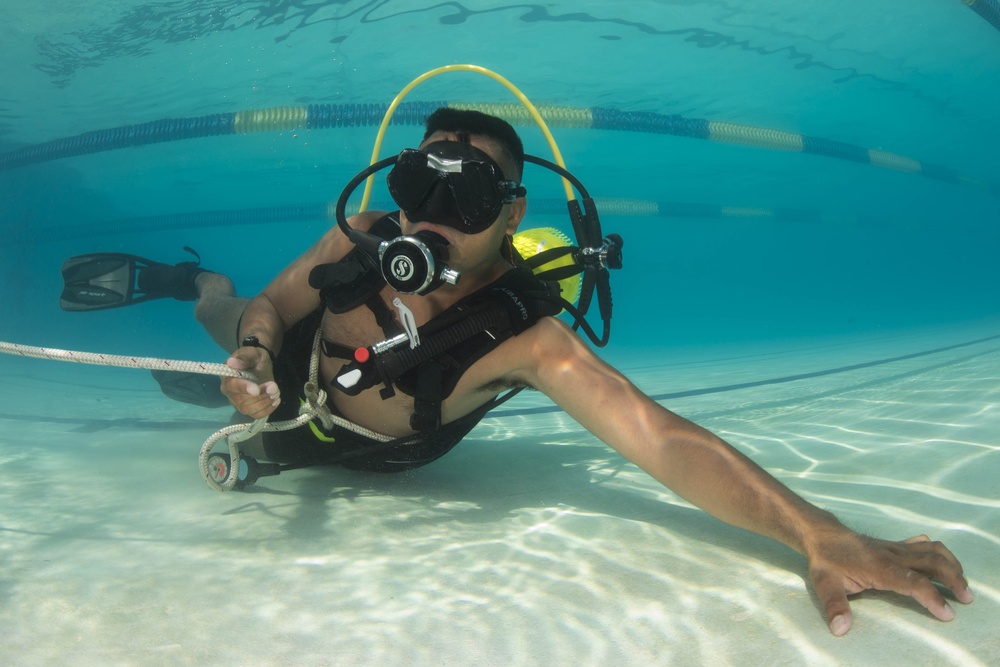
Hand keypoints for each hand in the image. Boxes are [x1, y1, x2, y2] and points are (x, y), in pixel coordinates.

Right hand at [221, 346, 280, 418]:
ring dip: (265, 402)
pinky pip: (256, 415)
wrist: (261, 365)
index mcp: (227, 377)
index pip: (232, 386)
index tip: (257, 389)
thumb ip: (244, 357)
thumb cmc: (254, 358)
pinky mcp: (248, 408)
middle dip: (260, 395)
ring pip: (248, 410)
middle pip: (241, 401)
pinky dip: (268, 410)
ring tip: (276, 392)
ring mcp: (238, 402)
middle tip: (273, 386)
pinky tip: (276, 400)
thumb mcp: (252, 352)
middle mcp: (229, 392)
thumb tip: (232, 362)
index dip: (244, 389)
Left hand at [808, 531, 973, 635]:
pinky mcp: (896, 545)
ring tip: (963, 583)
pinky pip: (923, 545)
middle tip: (966, 598)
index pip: (912, 581)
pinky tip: (943, 562)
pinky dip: (938, 553)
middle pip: (932, 562)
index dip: (931, 597)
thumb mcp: (824, 584)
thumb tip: (840, 628)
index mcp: (879, 567)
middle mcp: (893, 555)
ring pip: (932, 550)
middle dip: (953, 579)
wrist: (822, 534)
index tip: (947, 614)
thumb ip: (834, 606)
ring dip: (951, 565)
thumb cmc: (825, 561)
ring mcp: (896, 548)